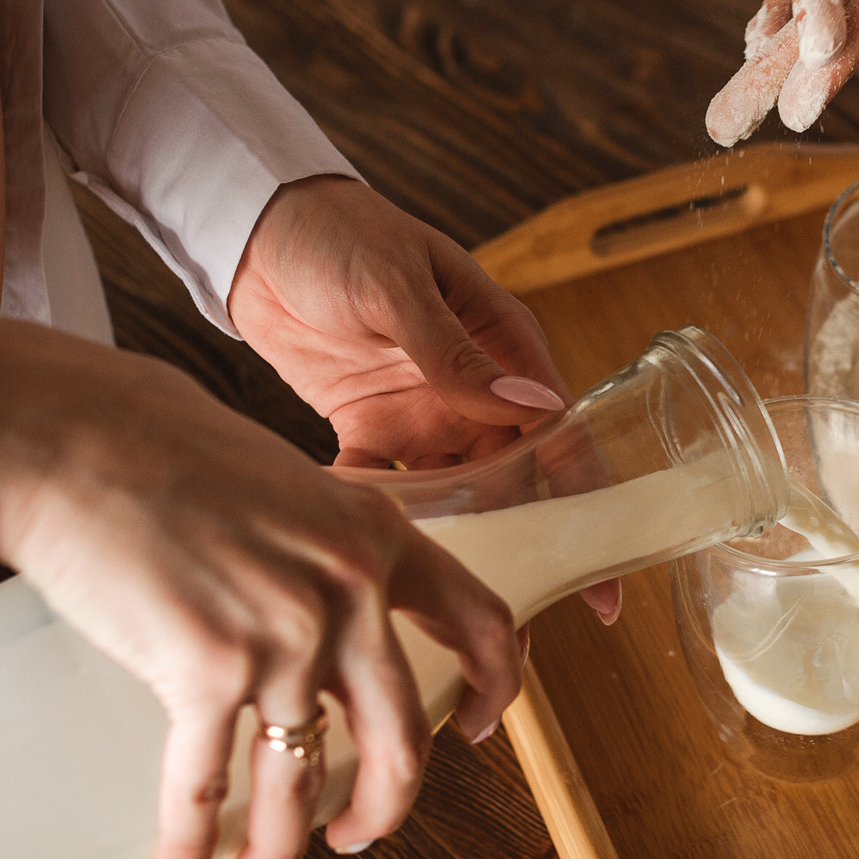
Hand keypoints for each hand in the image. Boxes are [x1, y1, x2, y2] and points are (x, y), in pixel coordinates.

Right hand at [0, 317, 522, 858]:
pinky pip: (207, 783)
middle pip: (401, 739)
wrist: (76, 436)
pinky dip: (191, 839)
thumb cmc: (157, 445)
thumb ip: (315, 544)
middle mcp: (349, 590)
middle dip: (382, 808)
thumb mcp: (284, 483)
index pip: (479, 620)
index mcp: (376, 536)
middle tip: (355, 835)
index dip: (492, 689)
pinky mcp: (208, 667)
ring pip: (302, 778)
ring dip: (282, 842)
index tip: (472, 731)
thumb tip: (308, 602)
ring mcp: (285, 634)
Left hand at [228, 175, 621, 622]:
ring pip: (451, 497)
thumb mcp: (401, 288)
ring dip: (454, 546)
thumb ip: (458, 354)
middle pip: (511, 484)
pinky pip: (378, 485)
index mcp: (504, 346)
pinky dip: (374, 516)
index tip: (603, 583)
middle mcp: (471, 390)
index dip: (586, 509)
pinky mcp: (364, 425)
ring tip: (452, 614)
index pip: (559, 436)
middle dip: (522, 552)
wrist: (255, 227)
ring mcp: (420, 412)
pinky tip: (365, 552)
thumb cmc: (342, 233)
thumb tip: (537, 408)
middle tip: (522, 631)